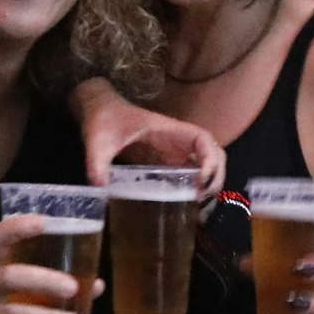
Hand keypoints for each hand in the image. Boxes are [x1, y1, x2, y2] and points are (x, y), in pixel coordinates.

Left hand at [78, 86, 223, 194]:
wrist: (99, 112)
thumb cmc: (103, 120)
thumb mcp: (98, 141)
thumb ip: (97, 162)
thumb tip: (101, 186)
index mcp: (167, 130)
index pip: (202, 138)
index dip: (210, 157)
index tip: (202, 179)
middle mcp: (176, 139)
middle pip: (213, 151)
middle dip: (216, 174)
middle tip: (204, 197)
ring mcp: (174, 149)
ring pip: (206, 161)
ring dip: (211, 179)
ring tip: (200, 201)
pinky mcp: (167, 158)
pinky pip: (191, 170)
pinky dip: (198, 183)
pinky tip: (189, 199)